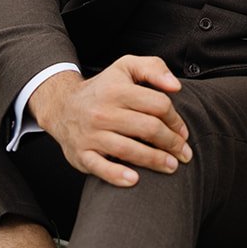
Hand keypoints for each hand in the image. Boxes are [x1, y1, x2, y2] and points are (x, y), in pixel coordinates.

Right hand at [30, 56, 190, 186]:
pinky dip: (118, 175)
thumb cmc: (104, 88)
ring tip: (172, 166)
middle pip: (148, 128)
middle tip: (184, 154)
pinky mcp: (81, 154)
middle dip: (172, 143)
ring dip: (155, 160)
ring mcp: (91, 134)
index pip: (158, 105)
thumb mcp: (126, 67)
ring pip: (129, 149)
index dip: (176, 120)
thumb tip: (176, 86)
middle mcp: (103, 112)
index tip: (183, 132)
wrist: (62, 106)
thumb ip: (154, 68)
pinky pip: (100, 167)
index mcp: (117, 90)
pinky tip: (135, 180)